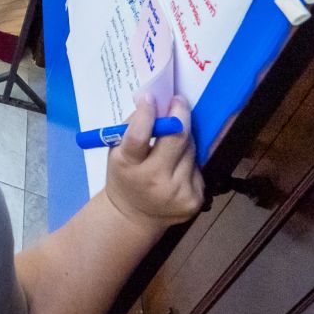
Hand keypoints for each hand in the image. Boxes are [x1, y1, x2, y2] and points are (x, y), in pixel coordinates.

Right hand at [104, 95, 204, 235]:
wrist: (134, 216)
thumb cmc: (124, 176)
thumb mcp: (117, 152)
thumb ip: (133, 127)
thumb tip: (153, 101)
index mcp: (128, 166)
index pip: (139, 137)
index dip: (146, 114)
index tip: (151, 97)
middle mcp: (155, 180)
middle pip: (176, 138)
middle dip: (180, 114)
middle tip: (178, 101)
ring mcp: (178, 191)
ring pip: (190, 150)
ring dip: (184, 137)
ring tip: (174, 137)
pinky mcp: (195, 198)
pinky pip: (196, 166)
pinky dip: (188, 159)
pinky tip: (178, 164)